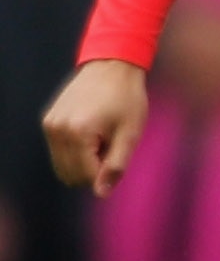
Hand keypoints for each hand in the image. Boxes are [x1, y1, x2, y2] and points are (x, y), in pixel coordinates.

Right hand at [41, 59, 147, 193]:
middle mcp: (57, 130)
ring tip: (102, 138)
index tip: (118, 150)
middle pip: (70, 175)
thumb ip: (116, 166)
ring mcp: (49, 125)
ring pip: (62, 166)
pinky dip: (75, 151)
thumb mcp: (130, 134)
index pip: (86, 176)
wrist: (112, 66)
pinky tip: (92, 132)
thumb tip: (101, 194)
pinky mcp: (48, 121)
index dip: (106, 172)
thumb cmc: (127, 100)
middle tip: (110, 144)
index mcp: (78, 134)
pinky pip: (59, 152)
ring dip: (83, 162)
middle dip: (93, 170)